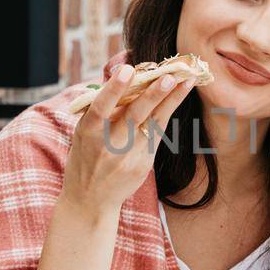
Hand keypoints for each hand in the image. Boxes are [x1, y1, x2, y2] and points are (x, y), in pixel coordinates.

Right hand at [59, 64, 193, 216]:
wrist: (90, 199)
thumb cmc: (86, 156)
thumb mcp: (84, 133)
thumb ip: (100, 110)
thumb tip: (124, 77)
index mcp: (88, 132)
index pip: (101, 107)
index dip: (114, 89)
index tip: (127, 70)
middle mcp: (109, 144)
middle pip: (133, 115)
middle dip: (153, 94)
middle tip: (169, 76)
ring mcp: (128, 156)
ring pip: (152, 124)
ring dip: (170, 101)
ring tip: (186, 81)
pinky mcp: (143, 164)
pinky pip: (157, 135)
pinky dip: (168, 114)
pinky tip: (179, 96)